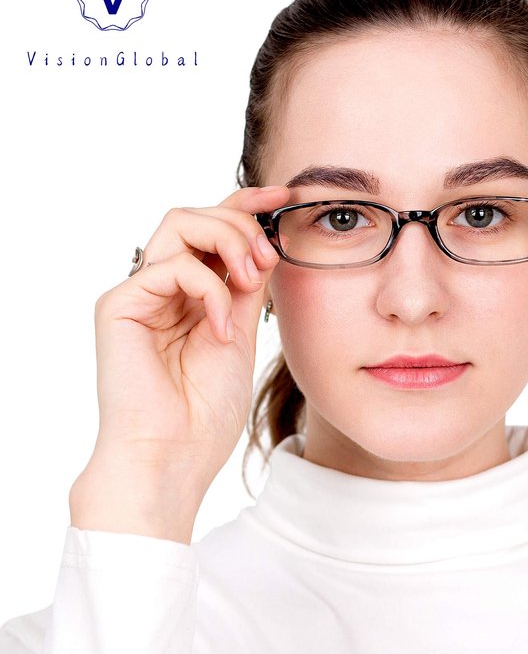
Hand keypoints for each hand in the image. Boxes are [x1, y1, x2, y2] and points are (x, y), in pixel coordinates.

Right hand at [69, 185, 289, 541]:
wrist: (175, 457)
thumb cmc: (205, 409)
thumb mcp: (241, 332)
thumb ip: (246, 286)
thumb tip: (266, 242)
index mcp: (189, 292)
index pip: (213, 230)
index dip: (246, 205)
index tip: (283, 197)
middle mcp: (161, 286)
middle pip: (196, 215)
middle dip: (241, 224)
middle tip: (269, 257)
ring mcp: (138, 293)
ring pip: (180, 224)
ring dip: (227, 241)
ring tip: (250, 280)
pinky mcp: (119, 305)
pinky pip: (171, 267)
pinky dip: (209, 290)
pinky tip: (221, 328)